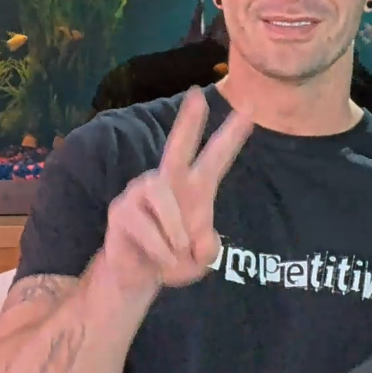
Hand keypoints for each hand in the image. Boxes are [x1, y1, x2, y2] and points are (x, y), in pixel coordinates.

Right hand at [102, 86, 253, 294]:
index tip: (250, 108)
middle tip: (197, 95)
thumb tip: (200, 242)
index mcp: (195, 187)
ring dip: (174, 229)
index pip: (216, 156)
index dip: (232, 134)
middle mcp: (168, 181)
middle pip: (177, 146)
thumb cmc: (173, 260)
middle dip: (188, 121)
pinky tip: (160, 258)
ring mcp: (141, 192)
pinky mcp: (121, 210)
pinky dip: (160, 248)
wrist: (137, 277)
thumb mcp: (200, 260)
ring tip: (178, 251)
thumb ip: (208, 249)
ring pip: (162, 196)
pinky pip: (146, 225)